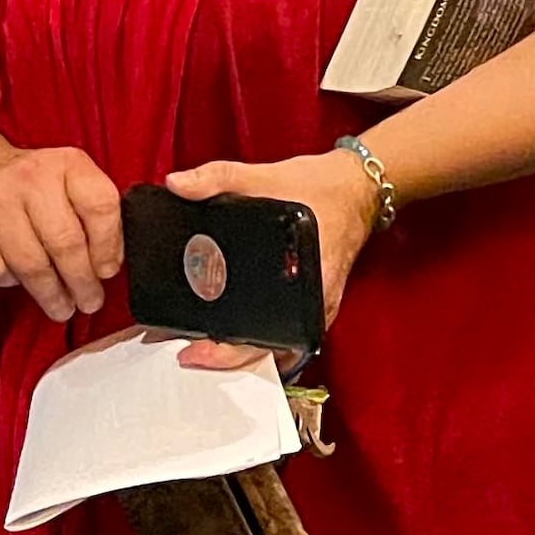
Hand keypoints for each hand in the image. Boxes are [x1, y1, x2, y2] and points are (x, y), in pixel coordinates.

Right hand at [0, 142, 124, 322]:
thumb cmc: (30, 185)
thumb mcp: (70, 180)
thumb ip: (95, 213)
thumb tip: (110, 262)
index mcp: (67, 164)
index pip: (100, 206)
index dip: (109, 245)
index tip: (108, 271)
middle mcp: (30, 179)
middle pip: (65, 241)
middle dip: (81, 281)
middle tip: (90, 302)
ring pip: (31, 263)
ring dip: (51, 293)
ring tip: (63, 308)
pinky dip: (12, 282)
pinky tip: (20, 280)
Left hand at [160, 150, 381, 363]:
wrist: (358, 186)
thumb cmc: (321, 186)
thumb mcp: (265, 176)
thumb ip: (218, 178)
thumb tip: (176, 184)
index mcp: (307, 276)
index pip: (268, 332)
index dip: (228, 350)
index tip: (195, 352)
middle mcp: (316, 301)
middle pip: (270, 351)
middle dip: (226, 359)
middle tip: (186, 353)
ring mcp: (318, 306)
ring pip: (281, 349)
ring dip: (245, 355)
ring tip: (203, 349)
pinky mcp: (317, 303)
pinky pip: (289, 336)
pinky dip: (264, 343)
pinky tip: (236, 338)